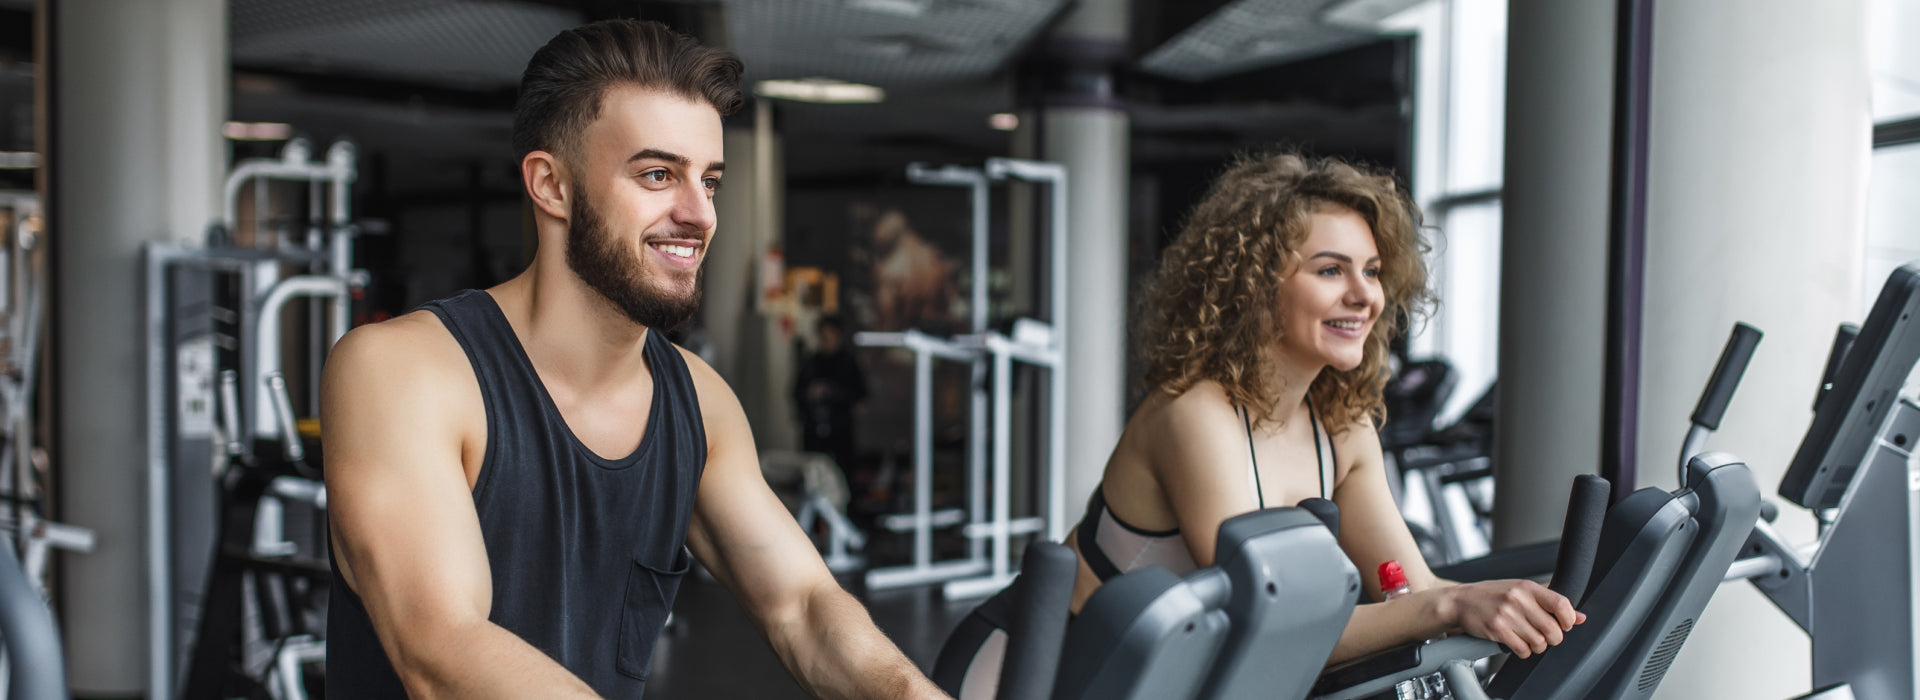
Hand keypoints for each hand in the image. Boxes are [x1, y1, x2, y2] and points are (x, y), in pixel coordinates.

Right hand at [1435, 580, 1584, 658]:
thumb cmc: (1491, 595)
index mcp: (1527, 587)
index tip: (1565, 624)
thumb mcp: (1520, 590)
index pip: (1562, 604)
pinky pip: (1523, 650)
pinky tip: (1517, 643)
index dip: (1569, 619)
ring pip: (1539, 642)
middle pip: (1553, 629)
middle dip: (1554, 638)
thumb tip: (1581, 617)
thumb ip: (1549, 602)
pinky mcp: (1497, 630)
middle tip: (1546, 636)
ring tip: (1528, 639)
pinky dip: (1524, 651)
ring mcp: (1507, 615)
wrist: (1459, 601)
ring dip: (1538, 646)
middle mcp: (1518, 599)